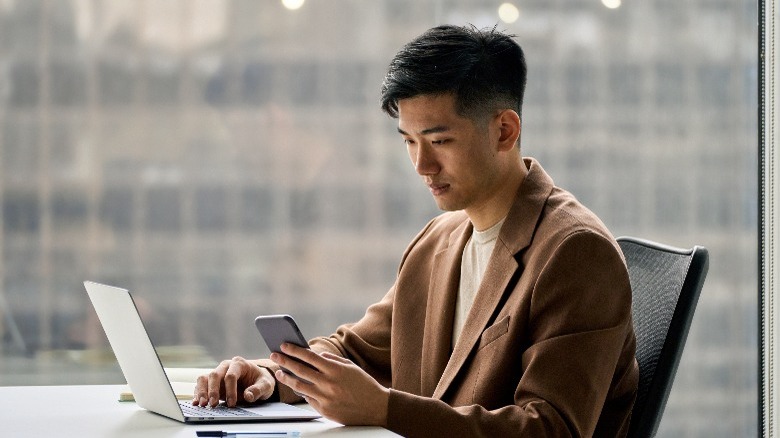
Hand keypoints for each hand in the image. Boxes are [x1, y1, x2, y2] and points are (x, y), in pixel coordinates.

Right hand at [193, 356, 275, 407]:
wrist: (257, 380)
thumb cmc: (261, 381)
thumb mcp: (266, 385)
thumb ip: (258, 390)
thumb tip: (248, 396)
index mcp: (239, 364)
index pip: (231, 375)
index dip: (230, 389)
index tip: (232, 403)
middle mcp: (226, 366)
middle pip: (215, 375)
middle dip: (213, 390)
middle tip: (213, 404)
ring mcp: (218, 373)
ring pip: (204, 378)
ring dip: (202, 391)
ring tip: (203, 404)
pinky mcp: (212, 383)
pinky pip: (201, 385)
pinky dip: (198, 394)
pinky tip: (196, 403)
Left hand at [271, 343, 389, 425]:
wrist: (376, 407)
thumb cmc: (364, 385)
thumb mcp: (350, 367)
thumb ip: (332, 360)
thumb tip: (316, 355)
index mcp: (335, 369)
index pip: (310, 356)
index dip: (295, 350)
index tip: (284, 345)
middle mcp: (329, 383)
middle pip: (300, 370)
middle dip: (285, 361)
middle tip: (275, 355)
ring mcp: (326, 398)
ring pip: (300, 386)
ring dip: (287, 378)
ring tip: (280, 372)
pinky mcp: (325, 410)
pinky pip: (309, 399)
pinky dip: (302, 392)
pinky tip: (296, 387)